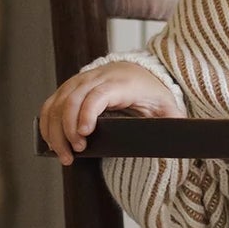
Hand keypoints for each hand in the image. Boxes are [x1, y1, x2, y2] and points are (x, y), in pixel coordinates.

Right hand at [38, 61, 184, 164]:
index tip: (84, 135)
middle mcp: (96, 78)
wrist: (141, 71)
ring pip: (58, 102)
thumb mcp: (168, 107)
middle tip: (74, 154)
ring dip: (55, 130)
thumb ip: (173, 123)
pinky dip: (47, 123)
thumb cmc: (153, 93)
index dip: (87, 113)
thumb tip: (181, 143)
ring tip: (64, 155)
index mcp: (121, 83)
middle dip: (68, 129)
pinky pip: (51, 103)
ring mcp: (80, 81)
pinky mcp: (70, 87)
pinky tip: (51, 142)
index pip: (97, 95)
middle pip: (72, 100)